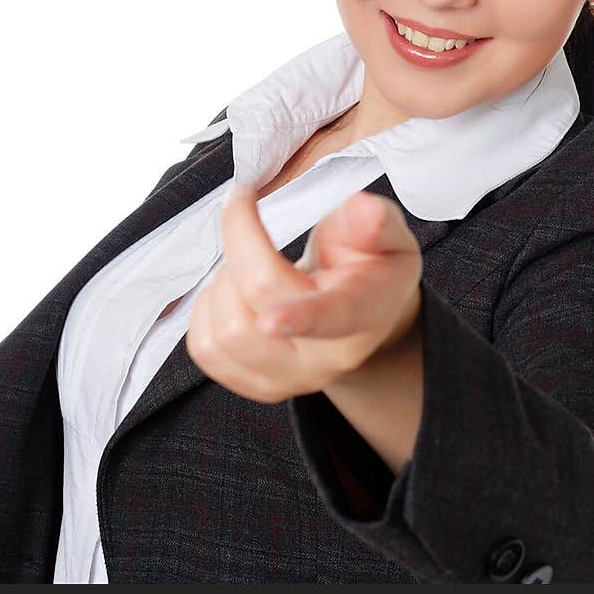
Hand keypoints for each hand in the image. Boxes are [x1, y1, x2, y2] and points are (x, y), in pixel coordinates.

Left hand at [184, 183, 423, 403]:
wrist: (363, 312)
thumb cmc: (371, 267)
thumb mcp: (390, 235)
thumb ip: (377, 222)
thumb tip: (367, 211)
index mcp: (363, 313)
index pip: (331, 318)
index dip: (300, 318)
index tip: (272, 319)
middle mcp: (324, 357)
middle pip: (258, 306)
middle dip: (240, 242)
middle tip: (247, 209)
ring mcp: (286, 378)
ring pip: (224, 330)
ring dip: (223, 277)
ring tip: (249, 259)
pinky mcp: (252, 384)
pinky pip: (203, 347)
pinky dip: (205, 306)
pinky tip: (232, 289)